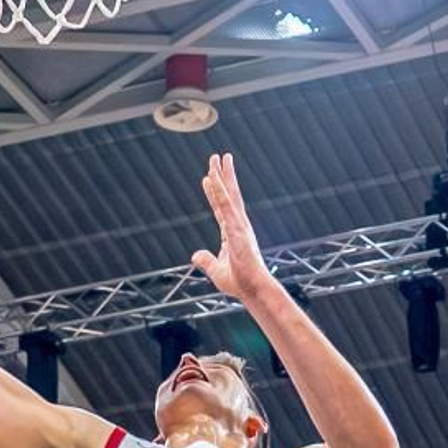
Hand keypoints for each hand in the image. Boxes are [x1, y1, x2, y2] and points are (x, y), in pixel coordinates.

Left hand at [191, 152, 273, 304]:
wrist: (252, 289)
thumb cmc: (240, 283)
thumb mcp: (216, 271)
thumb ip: (206, 261)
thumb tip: (195, 255)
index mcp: (233, 234)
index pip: (221, 208)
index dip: (215, 193)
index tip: (209, 178)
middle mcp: (238, 225)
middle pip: (229, 195)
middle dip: (223, 175)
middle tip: (218, 157)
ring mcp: (238, 225)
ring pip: (228, 195)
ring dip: (222, 176)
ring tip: (217, 158)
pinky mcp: (237, 229)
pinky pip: (225, 206)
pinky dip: (219, 192)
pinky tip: (212, 178)